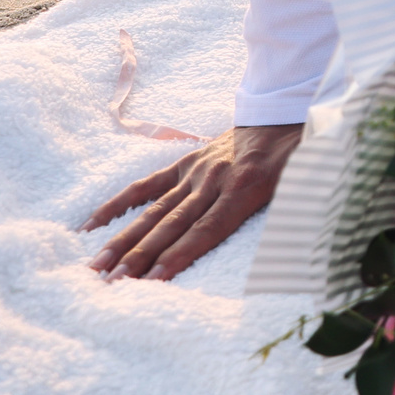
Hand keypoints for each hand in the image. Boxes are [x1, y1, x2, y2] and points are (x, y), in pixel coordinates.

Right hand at [83, 122, 302, 280]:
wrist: (284, 110)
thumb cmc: (296, 154)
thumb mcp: (303, 181)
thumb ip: (293, 209)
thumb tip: (297, 242)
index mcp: (246, 188)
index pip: (209, 229)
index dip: (182, 254)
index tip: (156, 279)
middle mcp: (215, 181)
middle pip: (174, 225)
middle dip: (143, 257)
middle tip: (115, 284)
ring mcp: (195, 172)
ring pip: (155, 211)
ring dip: (125, 240)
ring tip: (99, 267)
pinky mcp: (184, 163)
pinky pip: (146, 185)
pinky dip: (118, 204)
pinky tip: (91, 224)